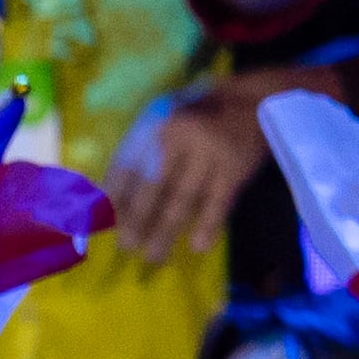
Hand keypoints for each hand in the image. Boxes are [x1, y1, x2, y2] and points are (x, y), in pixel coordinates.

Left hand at [105, 85, 264, 267]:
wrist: (256, 101)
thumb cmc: (200, 116)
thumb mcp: (164, 120)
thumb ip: (140, 151)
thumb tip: (105, 193)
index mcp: (156, 125)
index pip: (127, 168)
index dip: (114, 198)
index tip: (102, 223)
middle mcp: (180, 137)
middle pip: (152, 187)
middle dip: (137, 220)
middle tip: (126, 246)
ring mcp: (210, 153)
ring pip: (182, 199)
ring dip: (166, 231)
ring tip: (153, 256)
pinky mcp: (236, 167)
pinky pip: (219, 201)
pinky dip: (209, 225)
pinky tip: (199, 246)